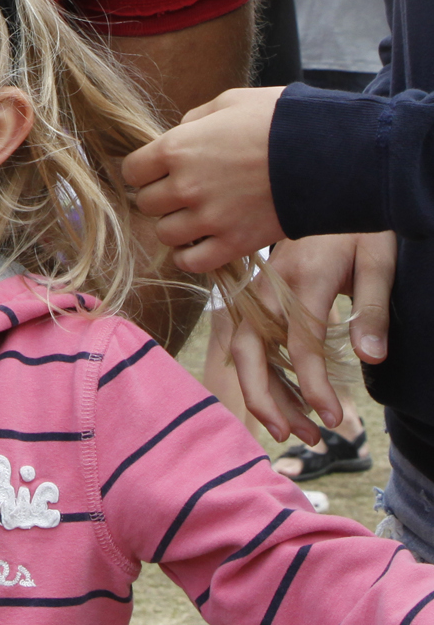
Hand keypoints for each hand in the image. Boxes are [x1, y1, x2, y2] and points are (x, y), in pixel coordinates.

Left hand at [121, 87, 286, 268]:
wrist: (326, 154)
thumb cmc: (278, 120)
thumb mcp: (230, 102)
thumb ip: (195, 119)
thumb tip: (179, 133)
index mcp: (178, 148)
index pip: (132, 170)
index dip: (143, 170)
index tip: (156, 171)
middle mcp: (185, 186)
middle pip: (146, 203)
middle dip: (159, 196)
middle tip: (179, 192)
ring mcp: (209, 219)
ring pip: (165, 234)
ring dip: (174, 226)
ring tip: (192, 217)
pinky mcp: (233, 244)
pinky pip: (191, 262)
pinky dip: (189, 256)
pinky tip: (199, 244)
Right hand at [227, 231, 395, 440]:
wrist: (323, 185)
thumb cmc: (359, 225)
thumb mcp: (379, 259)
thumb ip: (372, 309)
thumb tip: (370, 358)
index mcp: (305, 279)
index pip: (301, 345)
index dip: (314, 387)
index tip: (332, 420)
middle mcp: (272, 288)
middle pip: (251, 350)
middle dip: (266, 400)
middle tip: (299, 438)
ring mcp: (259, 290)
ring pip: (245, 349)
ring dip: (264, 393)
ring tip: (297, 432)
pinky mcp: (257, 294)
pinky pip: (249, 340)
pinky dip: (261, 375)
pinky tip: (283, 401)